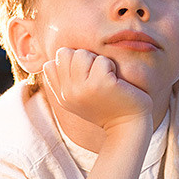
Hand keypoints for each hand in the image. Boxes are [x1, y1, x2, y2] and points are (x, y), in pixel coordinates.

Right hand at [37, 47, 151, 131]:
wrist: (128, 126)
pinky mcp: (100, 83)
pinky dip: (111, 66)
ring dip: (97, 61)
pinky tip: (115, 82)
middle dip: (83, 59)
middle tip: (97, 76)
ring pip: (82, 54)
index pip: (50, 65)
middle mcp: (67, 93)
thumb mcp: (79, 97)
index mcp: (61, 96)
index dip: (69, 64)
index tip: (85, 78)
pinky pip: (102, 60)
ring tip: (106, 78)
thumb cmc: (108, 106)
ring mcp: (82, 89)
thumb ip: (65, 81)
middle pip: (64, 53)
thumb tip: (54, 59)